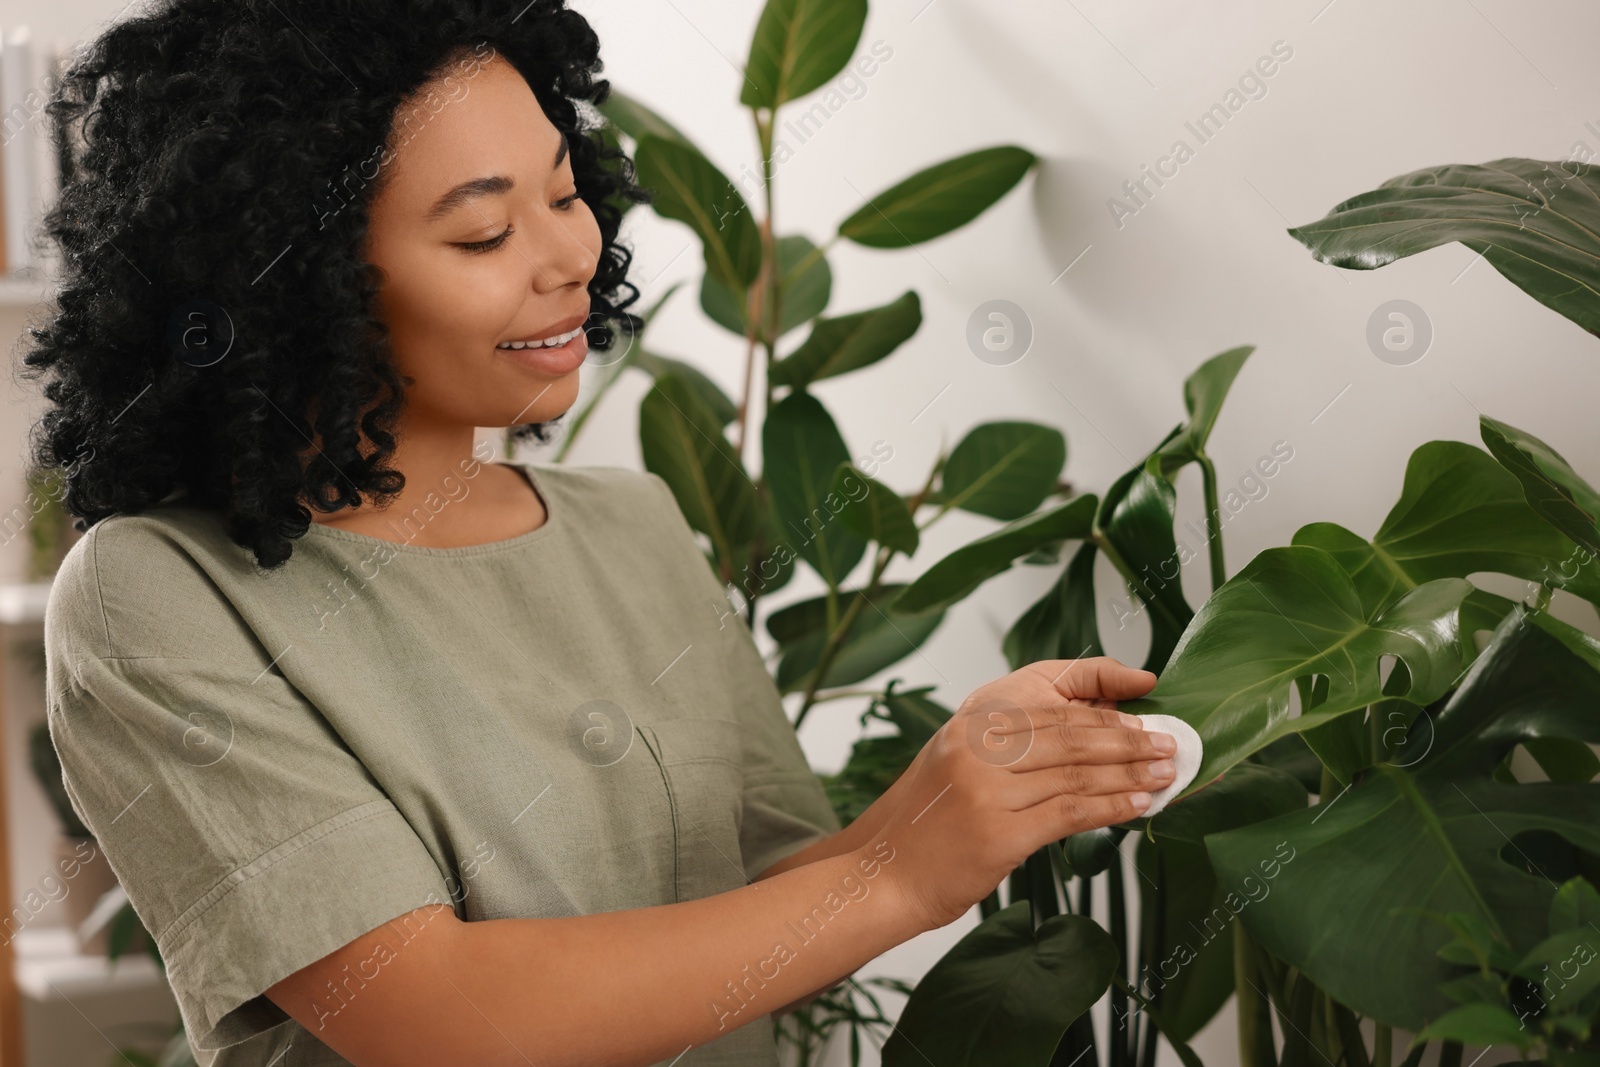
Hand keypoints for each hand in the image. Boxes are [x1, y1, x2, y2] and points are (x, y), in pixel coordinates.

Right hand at [873, 657, 1174, 931]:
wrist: (883, 874)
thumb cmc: (930, 820)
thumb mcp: (960, 759)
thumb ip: (1013, 740)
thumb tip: (1092, 733)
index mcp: (971, 720)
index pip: (1052, 698)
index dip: (1105, 698)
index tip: (1145, 701)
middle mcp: (976, 746)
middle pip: (1071, 734)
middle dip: (1128, 738)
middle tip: (1169, 743)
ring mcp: (986, 789)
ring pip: (1076, 772)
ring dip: (1130, 773)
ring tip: (1165, 774)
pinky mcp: (998, 833)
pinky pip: (1069, 813)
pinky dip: (1111, 809)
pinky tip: (1138, 807)